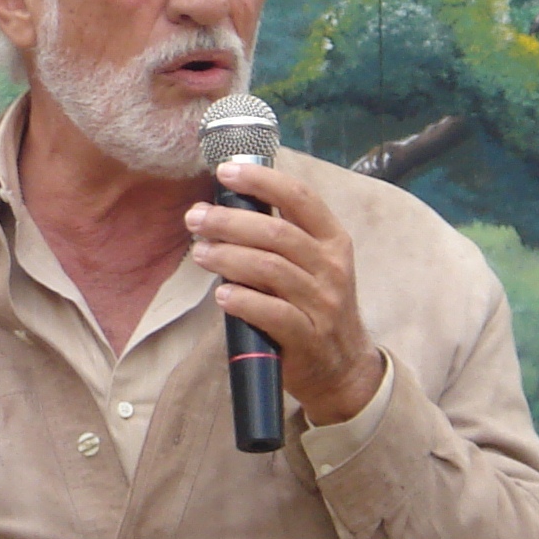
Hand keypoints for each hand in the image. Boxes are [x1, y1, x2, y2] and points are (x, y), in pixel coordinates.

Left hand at [185, 162, 383, 425]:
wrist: (343, 368)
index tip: (225, 171)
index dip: (262, 180)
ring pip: (271, 269)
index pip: (300, 197)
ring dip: (229, 257)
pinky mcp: (309, 338)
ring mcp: (323, 303)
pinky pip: (273, 313)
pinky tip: (221, 294)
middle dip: (230, 221)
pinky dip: (243, 300)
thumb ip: (280, 237)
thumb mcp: (312, 265)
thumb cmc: (313, 306)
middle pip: (278, 232)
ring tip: (200, 253)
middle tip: (195, 217)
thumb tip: (226, 205)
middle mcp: (332, 267)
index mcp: (333, 240)